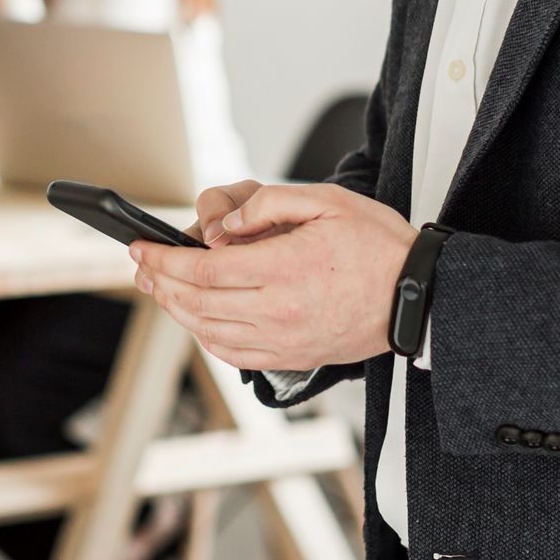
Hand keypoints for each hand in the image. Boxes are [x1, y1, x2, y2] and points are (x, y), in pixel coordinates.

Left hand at [130, 183, 416, 370]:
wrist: (420, 297)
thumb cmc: (378, 246)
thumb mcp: (327, 202)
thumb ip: (269, 205)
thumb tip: (225, 223)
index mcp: (282, 270)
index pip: (203, 268)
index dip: (164, 259)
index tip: (140, 249)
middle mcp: (277, 311)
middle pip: (197, 301)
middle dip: (159, 282)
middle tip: (140, 266)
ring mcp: (283, 340)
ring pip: (208, 331)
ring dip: (176, 310)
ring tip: (159, 289)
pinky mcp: (292, 357)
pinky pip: (234, 354)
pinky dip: (205, 337)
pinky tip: (197, 320)